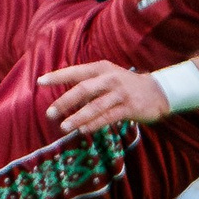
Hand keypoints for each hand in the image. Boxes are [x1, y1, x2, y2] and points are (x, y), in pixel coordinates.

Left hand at [40, 60, 170, 132]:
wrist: (158, 91)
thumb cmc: (126, 85)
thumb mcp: (108, 77)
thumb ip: (89, 84)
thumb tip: (65, 96)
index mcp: (102, 68)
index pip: (76, 71)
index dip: (58, 76)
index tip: (40, 81)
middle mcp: (110, 78)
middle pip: (83, 89)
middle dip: (65, 101)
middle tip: (49, 113)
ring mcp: (120, 93)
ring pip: (95, 106)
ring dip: (78, 117)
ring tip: (64, 127)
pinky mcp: (129, 107)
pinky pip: (108, 117)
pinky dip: (94, 124)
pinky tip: (83, 130)